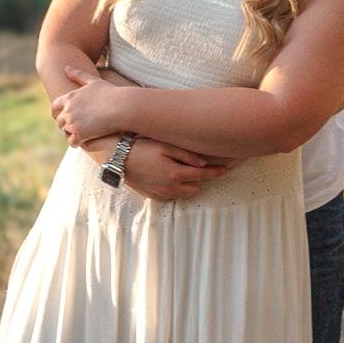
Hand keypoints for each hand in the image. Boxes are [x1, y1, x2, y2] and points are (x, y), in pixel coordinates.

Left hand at [51, 66, 125, 145]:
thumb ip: (78, 74)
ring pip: (66, 132)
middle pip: (59, 121)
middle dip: (65, 125)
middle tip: (75, 128)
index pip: (54, 107)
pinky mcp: (79, 133)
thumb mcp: (93, 80)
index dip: (57, 113)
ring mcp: (73, 122)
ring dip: (72, 133)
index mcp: (69, 97)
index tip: (62, 117)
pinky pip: (72, 142)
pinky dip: (76, 142)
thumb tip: (66, 67)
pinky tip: (84, 140)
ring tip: (81, 134)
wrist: (121, 106)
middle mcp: (68, 110)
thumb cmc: (110, 92)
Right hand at [82, 136, 232, 200]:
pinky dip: (174, 188)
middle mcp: (169, 188)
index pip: (203, 176)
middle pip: (195, 188)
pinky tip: (167, 175)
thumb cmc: (142, 146)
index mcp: (175, 174)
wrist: (117, 157)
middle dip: (198, 178)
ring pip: (183, 193)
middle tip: (195, 165)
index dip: (217, 172)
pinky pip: (170, 196)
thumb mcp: (165, 145)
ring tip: (180, 169)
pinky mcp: (152, 196)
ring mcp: (160, 194)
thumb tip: (205, 163)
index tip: (226, 168)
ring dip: (186, 184)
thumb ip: (186, 154)